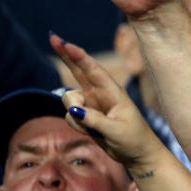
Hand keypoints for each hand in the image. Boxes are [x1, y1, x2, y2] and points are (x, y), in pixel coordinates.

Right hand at [49, 33, 163, 169]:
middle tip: (53, 37)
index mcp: (113, 91)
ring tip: (95, 128)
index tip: (66, 44)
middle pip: (78, 70)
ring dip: (76, 115)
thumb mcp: (116, 130)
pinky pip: (69, 116)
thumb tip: (74, 111)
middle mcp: (100, 93)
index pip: (93, 70)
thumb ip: (95, 120)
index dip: (79, 56)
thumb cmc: (133, 139)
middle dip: (66, 55)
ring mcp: (90, 104)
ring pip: (68, 100)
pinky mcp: (84, 115)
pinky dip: (76, 125)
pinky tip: (91, 132)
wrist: (136, 154)